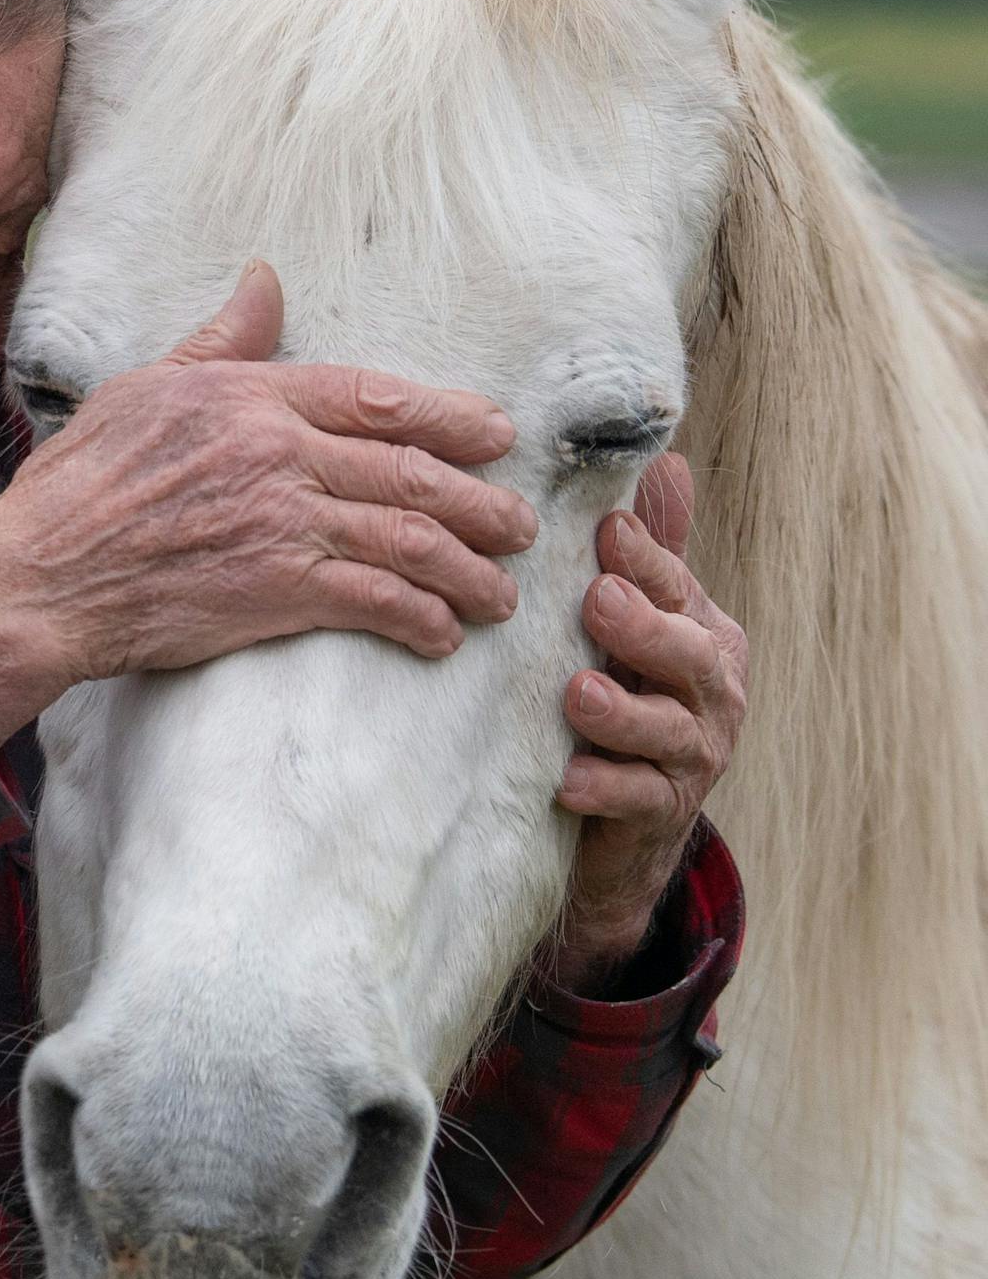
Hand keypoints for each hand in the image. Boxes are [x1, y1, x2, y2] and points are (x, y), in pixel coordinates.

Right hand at [0, 261, 535, 752]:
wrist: (40, 579)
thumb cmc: (79, 485)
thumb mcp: (143, 388)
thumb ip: (219, 342)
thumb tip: (265, 279)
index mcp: (249, 397)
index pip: (374, 396)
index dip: (447, 416)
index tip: (495, 435)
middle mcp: (277, 453)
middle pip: (410, 472)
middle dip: (481, 502)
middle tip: (521, 525)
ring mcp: (281, 524)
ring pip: (408, 539)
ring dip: (467, 570)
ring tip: (499, 594)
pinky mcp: (275, 594)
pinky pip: (374, 600)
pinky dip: (419, 619)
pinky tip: (440, 635)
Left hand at [552, 453, 748, 991]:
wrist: (622, 820)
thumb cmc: (628, 692)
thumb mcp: (640, 619)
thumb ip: (654, 552)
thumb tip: (665, 459)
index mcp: (703, 633)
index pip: (677, 588)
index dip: (648, 560)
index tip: (606, 529)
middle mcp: (712, 691)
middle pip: (688, 655)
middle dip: (645, 627)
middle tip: (597, 599)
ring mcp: (693, 755)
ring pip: (667, 731)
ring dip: (622, 713)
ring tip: (575, 695)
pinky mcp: (662, 812)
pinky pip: (639, 800)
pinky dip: (606, 789)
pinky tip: (567, 781)